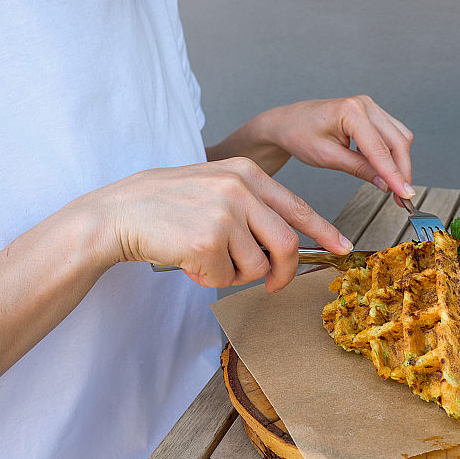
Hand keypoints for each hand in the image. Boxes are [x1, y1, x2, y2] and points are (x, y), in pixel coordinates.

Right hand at [84, 157, 351, 290]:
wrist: (117, 213)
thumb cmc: (167, 205)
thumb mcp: (215, 187)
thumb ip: (253, 206)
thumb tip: (289, 241)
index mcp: (246, 172)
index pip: (298, 207)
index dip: (324, 232)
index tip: (343, 247)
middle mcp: (240, 188)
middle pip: (287, 243)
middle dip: (284, 273)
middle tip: (273, 286)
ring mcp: (225, 213)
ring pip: (256, 266)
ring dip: (235, 275)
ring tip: (206, 259)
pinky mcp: (208, 240)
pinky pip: (227, 278)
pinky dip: (211, 279)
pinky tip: (189, 262)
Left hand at [221, 96, 414, 198]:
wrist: (288, 122)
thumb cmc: (299, 134)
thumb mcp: (327, 158)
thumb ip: (360, 169)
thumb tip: (386, 183)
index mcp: (351, 112)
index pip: (380, 149)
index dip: (395, 175)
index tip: (405, 194)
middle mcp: (364, 104)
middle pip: (398, 141)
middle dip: (402, 171)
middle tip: (402, 197)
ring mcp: (370, 106)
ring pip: (400, 137)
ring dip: (400, 163)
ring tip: (394, 186)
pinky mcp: (372, 113)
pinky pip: (393, 134)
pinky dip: (392, 153)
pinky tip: (385, 169)